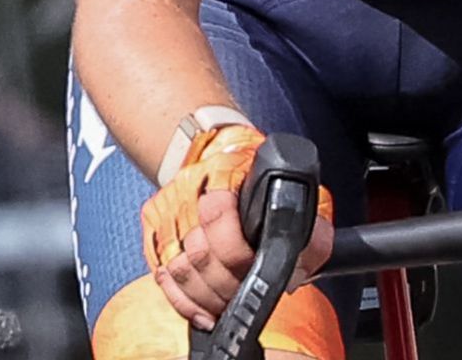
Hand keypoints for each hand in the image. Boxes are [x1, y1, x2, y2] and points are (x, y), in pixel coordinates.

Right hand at [139, 125, 334, 329]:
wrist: (216, 149)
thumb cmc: (257, 178)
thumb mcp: (292, 189)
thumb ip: (307, 226)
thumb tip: (302, 266)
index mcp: (224, 174)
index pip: (218, 216)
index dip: (236, 254)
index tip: (252, 270)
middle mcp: (189, 191)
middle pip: (198, 253)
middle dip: (223, 285)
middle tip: (242, 297)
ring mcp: (167, 210)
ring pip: (177, 268)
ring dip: (204, 297)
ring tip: (225, 307)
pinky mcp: (154, 227)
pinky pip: (162, 273)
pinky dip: (182, 300)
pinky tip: (203, 311)